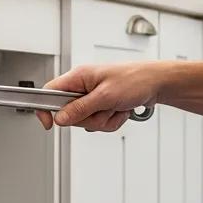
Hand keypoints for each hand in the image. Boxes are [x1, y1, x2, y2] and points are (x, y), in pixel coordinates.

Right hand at [37, 61, 158, 131]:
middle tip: (104, 109)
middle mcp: (83, 87)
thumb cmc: (135, 80)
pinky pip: (100, 124)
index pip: (50, 92)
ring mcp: (92, 98)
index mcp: (78, 77)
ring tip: (116, 107)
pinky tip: (121, 110)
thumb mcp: (105, 96)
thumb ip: (80, 108)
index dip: (45, 109)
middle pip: (69, 114)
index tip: (49, 124)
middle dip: (89, 118)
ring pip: (86, 122)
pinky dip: (112, 121)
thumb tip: (60, 118)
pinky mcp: (102, 107)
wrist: (156, 83)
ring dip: (104, 120)